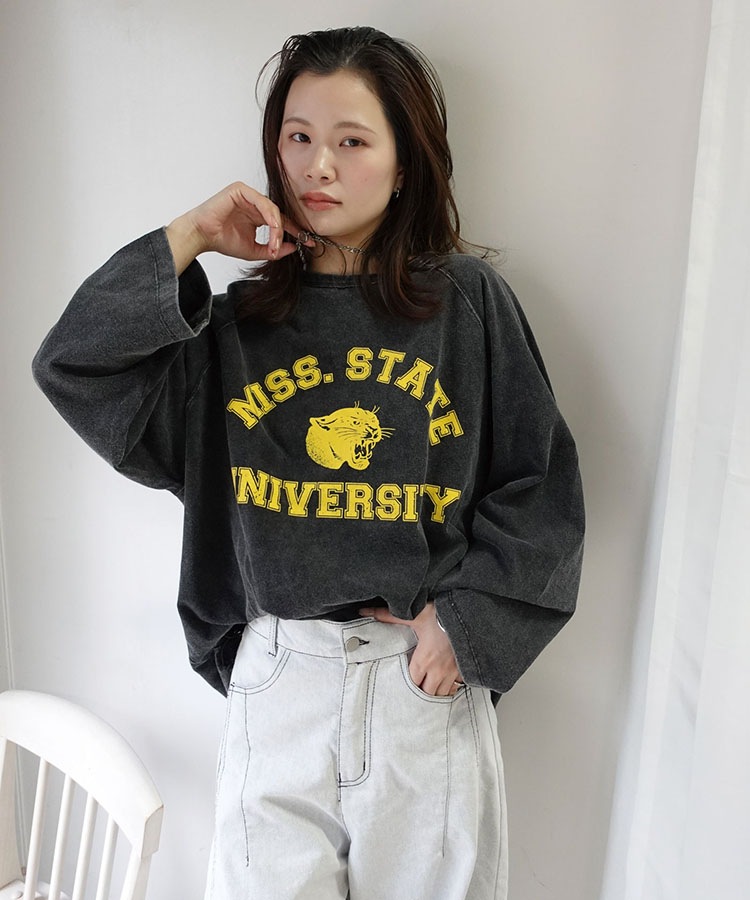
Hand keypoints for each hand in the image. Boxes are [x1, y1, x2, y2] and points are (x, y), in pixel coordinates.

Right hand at [165, 182, 312, 274]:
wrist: (201, 236)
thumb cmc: (222, 240)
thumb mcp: (254, 250)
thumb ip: (273, 250)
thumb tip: (292, 248)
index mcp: (257, 215)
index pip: (281, 221)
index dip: (295, 231)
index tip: (309, 242)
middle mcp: (254, 203)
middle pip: (280, 214)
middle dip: (292, 229)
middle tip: (300, 241)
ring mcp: (247, 195)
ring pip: (272, 209)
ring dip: (278, 228)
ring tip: (276, 244)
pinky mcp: (240, 190)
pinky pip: (262, 202)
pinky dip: (270, 217)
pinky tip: (273, 229)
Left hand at [359, 602, 463, 696]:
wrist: (467, 612)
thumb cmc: (441, 615)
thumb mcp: (414, 615)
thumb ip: (388, 616)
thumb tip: (366, 612)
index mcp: (424, 660)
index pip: (412, 684)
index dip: (406, 687)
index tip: (401, 686)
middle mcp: (439, 670)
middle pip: (428, 694)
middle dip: (421, 695)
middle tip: (414, 694)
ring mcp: (454, 671)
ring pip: (444, 693)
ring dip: (436, 694)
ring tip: (429, 693)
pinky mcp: (465, 668)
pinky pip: (458, 685)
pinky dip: (452, 687)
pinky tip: (447, 684)